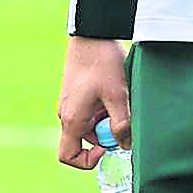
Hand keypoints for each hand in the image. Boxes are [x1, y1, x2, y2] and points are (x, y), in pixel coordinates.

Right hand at [57, 35, 129, 169]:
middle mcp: (67, 114)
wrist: (91, 33)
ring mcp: (72, 103)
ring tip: (121, 97)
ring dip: (108, 118)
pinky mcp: (78, 93)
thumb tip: (126, 145)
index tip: (108, 147)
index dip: (87, 160)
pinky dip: (105, 106)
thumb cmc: (102, 63)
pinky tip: (117, 89)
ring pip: (91, 123)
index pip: (68, 156)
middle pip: (85, 139)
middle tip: (123, 114)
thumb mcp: (117, 94)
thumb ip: (122, 123)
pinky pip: (91, 110)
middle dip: (106, 133)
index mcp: (71, 119)